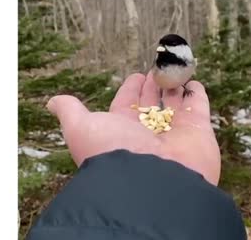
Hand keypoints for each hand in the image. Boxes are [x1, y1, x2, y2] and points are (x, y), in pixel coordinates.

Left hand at [46, 72, 220, 184]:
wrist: (152, 181)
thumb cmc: (113, 154)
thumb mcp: (81, 128)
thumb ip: (70, 112)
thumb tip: (52, 102)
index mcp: (122, 130)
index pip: (127, 104)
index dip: (130, 89)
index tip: (136, 75)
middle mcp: (148, 132)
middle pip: (151, 103)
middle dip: (153, 85)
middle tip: (156, 69)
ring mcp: (174, 132)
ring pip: (174, 102)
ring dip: (173, 85)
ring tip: (174, 69)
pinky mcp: (198, 131)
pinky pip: (198, 108)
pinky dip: (196, 95)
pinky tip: (192, 83)